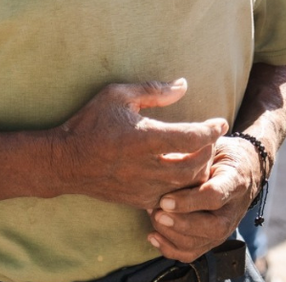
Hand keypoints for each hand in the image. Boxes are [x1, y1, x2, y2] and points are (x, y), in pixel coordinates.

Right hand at [51, 79, 227, 208]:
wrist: (64, 162)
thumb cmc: (90, 124)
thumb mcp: (118, 96)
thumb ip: (153, 90)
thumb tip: (183, 85)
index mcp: (146, 138)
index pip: (192, 137)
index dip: (211, 130)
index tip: (220, 123)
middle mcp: (148, 166)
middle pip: (196, 165)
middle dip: (210, 151)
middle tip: (211, 139)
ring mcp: (143, 187)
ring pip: (187, 186)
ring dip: (200, 171)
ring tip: (202, 156)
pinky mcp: (138, 200)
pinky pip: (172, 198)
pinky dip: (184, 188)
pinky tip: (184, 175)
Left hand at [146, 135, 262, 261]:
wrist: (243, 169)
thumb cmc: (221, 154)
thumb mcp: (214, 144)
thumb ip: (196, 151)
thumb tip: (167, 154)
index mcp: (235, 180)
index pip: (215, 196)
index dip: (189, 201)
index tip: (164, 199)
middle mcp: (234, 209)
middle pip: (211, 228)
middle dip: (180, 224)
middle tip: (156, 213)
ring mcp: (225, 227)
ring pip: (200, 243)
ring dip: (171, 235)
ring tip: (153, 217)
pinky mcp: (213, 238)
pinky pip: (192, 253)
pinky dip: (170, 249)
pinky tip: (153, 236)